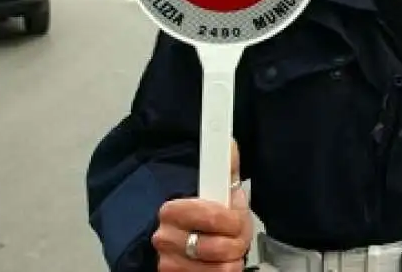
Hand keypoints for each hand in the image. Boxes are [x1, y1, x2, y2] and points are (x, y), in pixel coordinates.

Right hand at [152, 140, 252, 270]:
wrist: (189, 237)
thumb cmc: (208, 212)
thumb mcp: (218, 185)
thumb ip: (223, 163)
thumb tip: (228, 141)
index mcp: (172, 210)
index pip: (211, 217)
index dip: (232, 220)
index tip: (235, 220)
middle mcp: (165, 240)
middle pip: (220, 249)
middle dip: (236, 243)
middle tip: (234, 237)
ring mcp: (169, 264)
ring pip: (220, 270)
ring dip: (231, 261)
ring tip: (228, 251)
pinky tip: (218, 265)